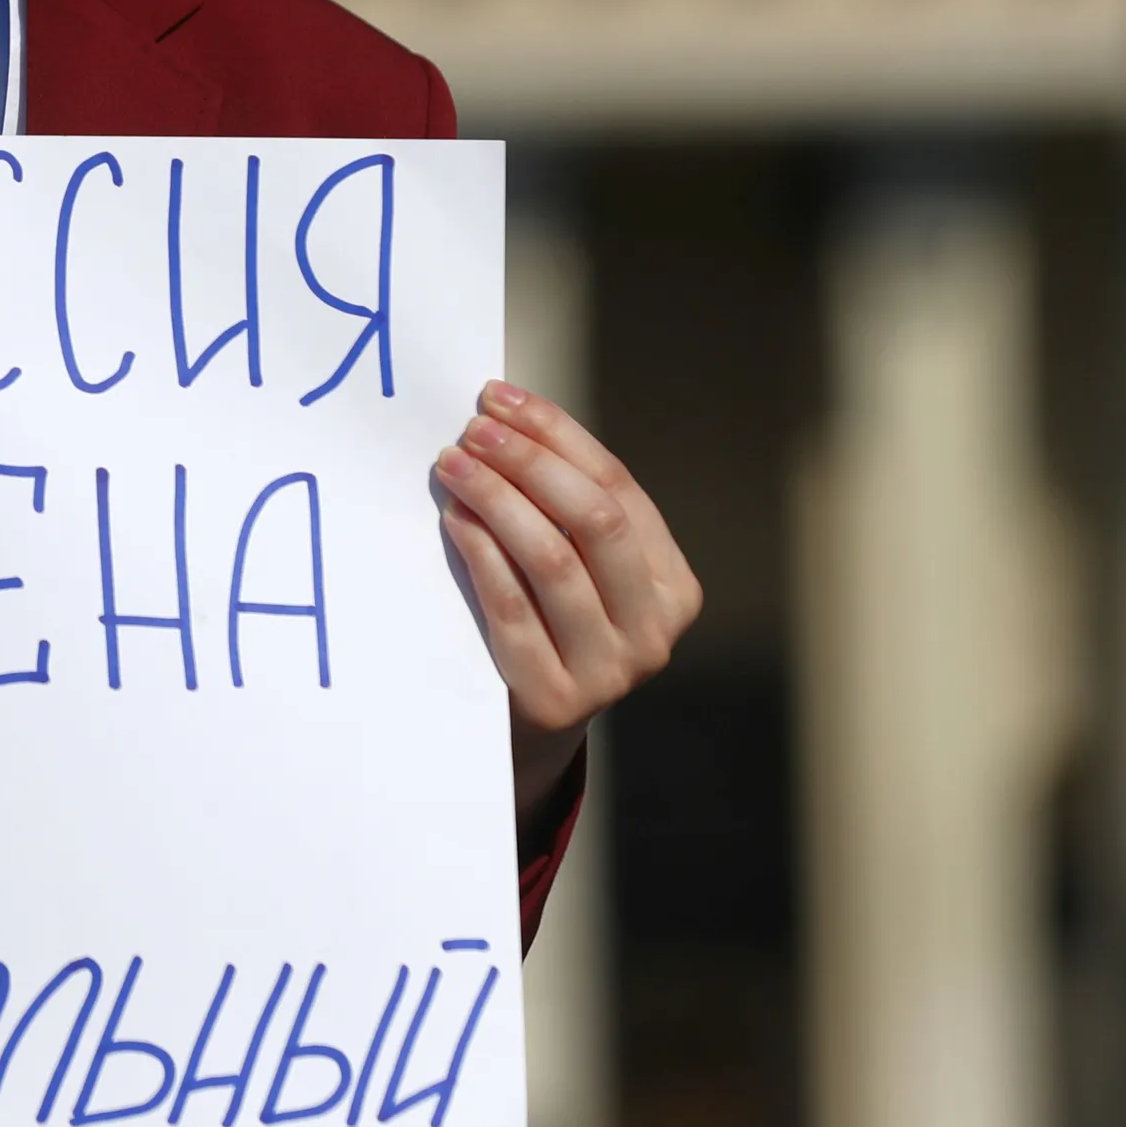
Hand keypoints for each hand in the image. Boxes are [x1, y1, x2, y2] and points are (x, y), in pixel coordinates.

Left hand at [434, 379, 701, 821]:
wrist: (527, 728)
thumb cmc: (546, 623)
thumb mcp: (575, 567)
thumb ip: (557, 506)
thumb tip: (501, 413)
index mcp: (673, 585)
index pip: (617, 488)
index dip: (557, 436)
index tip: (499, 398)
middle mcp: (656, 630)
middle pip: (595, 520)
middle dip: (530, 462)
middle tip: (473, 430)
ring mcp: (612, 670)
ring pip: (555, 561)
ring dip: (497, 500)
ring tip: (452, 465)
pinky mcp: (557, 699)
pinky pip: (514, 611)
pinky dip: (482, 555)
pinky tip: (454, 520)